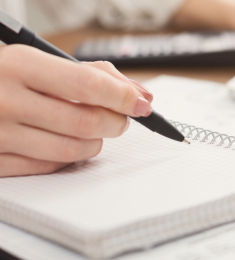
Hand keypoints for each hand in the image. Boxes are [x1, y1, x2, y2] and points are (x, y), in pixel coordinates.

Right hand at [0, 45, 152, 176]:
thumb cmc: (5, 77)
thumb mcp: (41, 61)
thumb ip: (93, 73)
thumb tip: (139, 94)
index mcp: (18, 66)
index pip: (88, 85)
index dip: (123, 96)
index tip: (141, 103)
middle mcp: (5, 101)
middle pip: (87, 122)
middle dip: (117, 122)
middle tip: (121, 117)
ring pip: (75, 149)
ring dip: (97, 141)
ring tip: (95, 129)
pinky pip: (52, 166)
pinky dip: (71, 155)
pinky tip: (67, 140)